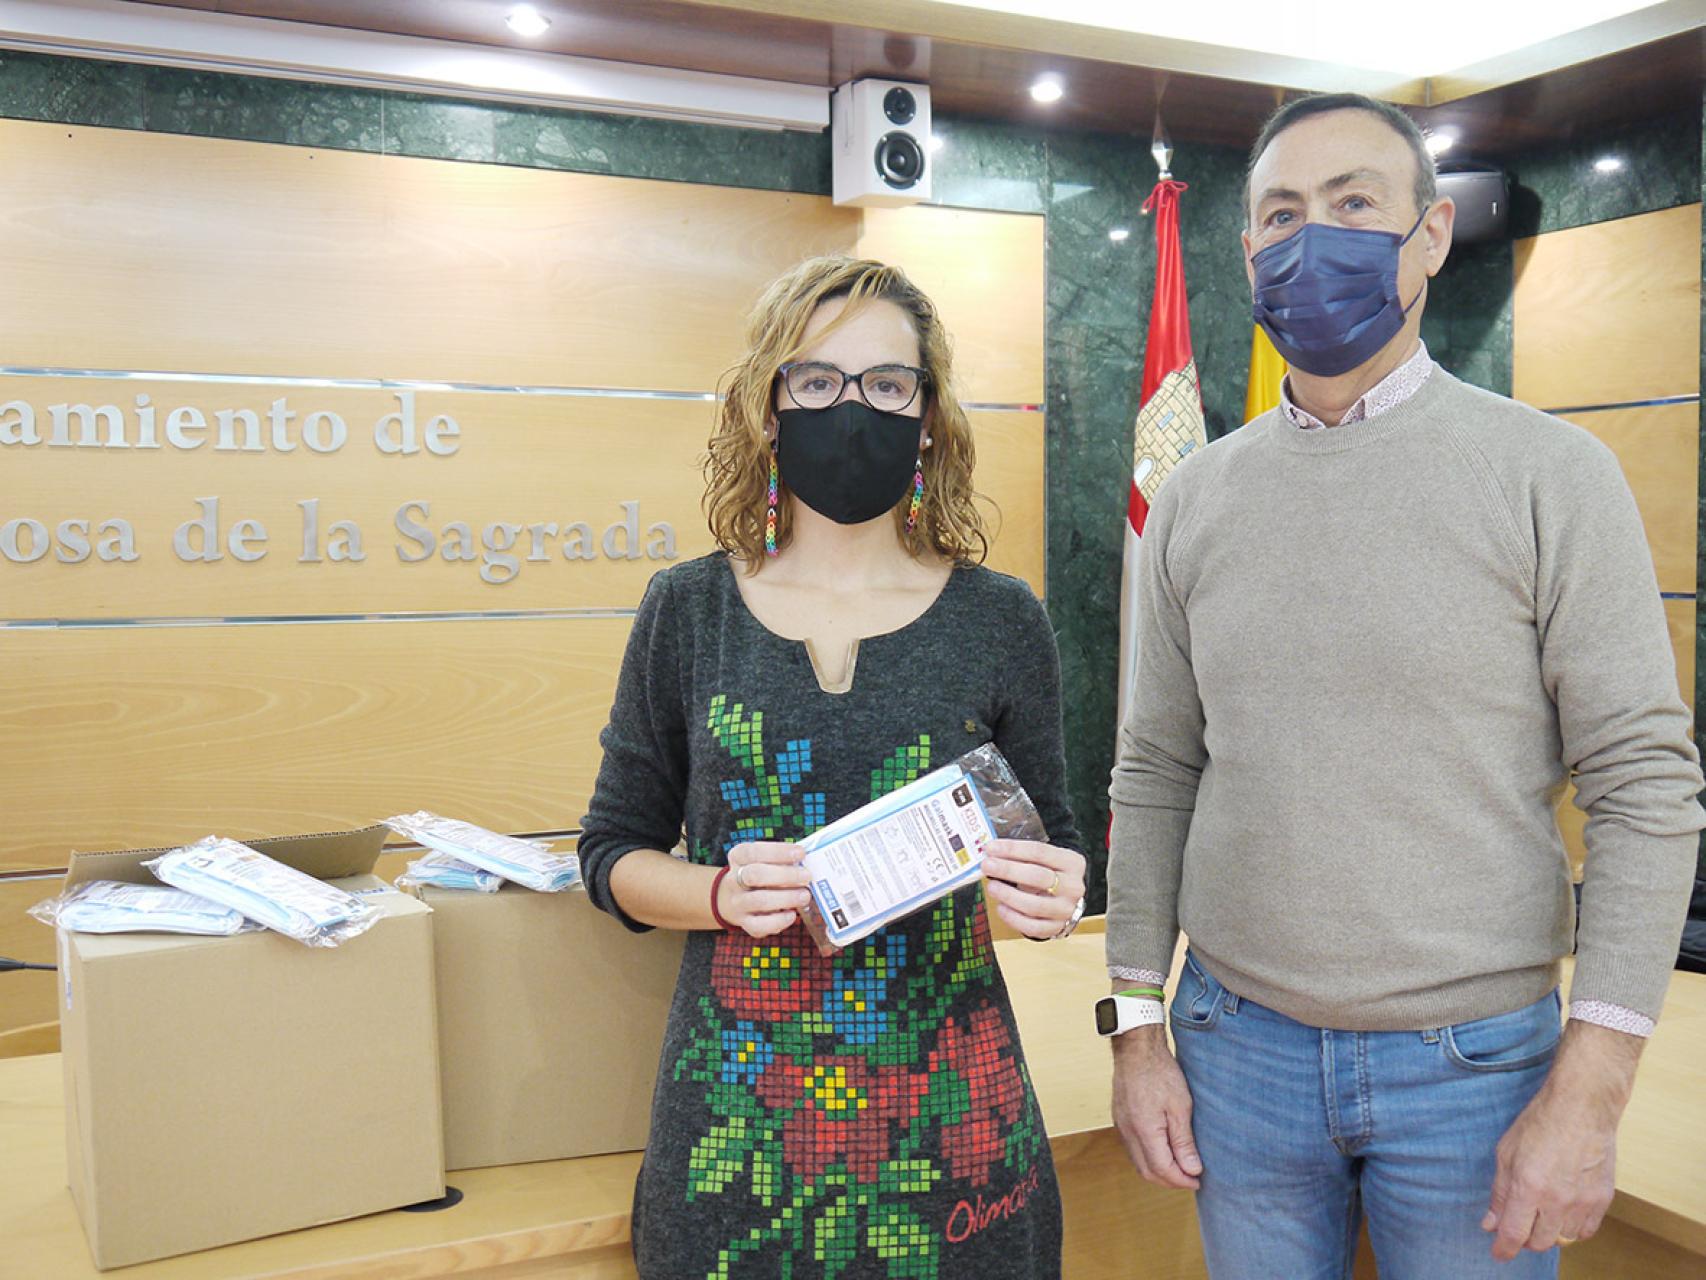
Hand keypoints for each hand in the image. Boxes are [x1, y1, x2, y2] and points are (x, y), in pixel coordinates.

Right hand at [720, 841, 812, 937]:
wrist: (734, 900)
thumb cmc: (759, 875)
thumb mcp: (763, 861)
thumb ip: (782, 860)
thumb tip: (808, 862)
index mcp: (738, 858)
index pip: (753, 851)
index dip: (778, 852)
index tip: (801, 853)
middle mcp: (733, 880)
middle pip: (755, 874)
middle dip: (785, 875)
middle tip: (806, 876)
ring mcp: (738, 903)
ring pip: (759, 901)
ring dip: (786, 898)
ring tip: (805, 896)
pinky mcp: (745, 923)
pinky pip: (759, 925)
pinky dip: (778, 921)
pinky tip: (791, 915)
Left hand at [980, 839, 1086, 938]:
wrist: (1064, 896)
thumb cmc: (1047, 872)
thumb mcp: (1043, 859)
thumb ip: (1021, 855)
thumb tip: (991, 854)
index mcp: (1072, 862)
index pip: (1040, 852)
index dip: (1012, 849)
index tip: (991, 848)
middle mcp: (1073, 887)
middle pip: (1038, 877)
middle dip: (1008, 870)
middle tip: (987, 865)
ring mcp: (1066, 910)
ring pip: (1034, 905)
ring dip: (1008, 895)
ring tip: (992, 887)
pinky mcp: (1056, 927)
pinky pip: (1032, 927)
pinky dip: (1012, 918)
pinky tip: (1001, 907)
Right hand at [1110, 1024, 1202, 1188]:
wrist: (1137, 1048)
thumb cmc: (1160, 1072)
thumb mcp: (1181, 1107)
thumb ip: (1184, 1142)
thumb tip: (1192, 1169)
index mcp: (1144, 1131)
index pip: (1163, 1170)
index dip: (1182, 1180)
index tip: (1198, 1180)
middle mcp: (1128, 1133)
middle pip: (1147, 1172)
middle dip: (1170, 1181)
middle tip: (1191, 1178)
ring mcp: (1121, 1126)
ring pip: (1138, 1162)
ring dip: (1159, 1171)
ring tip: (1180, 1167)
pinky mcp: (1119, 1119)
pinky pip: (1133, 1149)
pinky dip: (1149, 1158)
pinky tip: (1163, 1151)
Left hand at [1483, 1022, 1638, 1258]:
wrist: (1582, 1108)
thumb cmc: (1539, 1124)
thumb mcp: (1506, 1153)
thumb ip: (1500, 1193)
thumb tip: (1490, 1223)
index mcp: (1528, 1187)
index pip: (1514, 1234)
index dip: (1504, 1249)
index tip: (1498, 1253)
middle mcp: (1557, 1200)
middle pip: (1539, 1242)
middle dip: (1525, 1238)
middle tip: (1519, 1223)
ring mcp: (1583, 1202)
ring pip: (1563, 1239)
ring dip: (1548, 1232)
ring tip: (1541, 1211)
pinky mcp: (1603, 1199)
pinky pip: (1585, 1231)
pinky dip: (1571, 1227)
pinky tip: (1563, 1211)